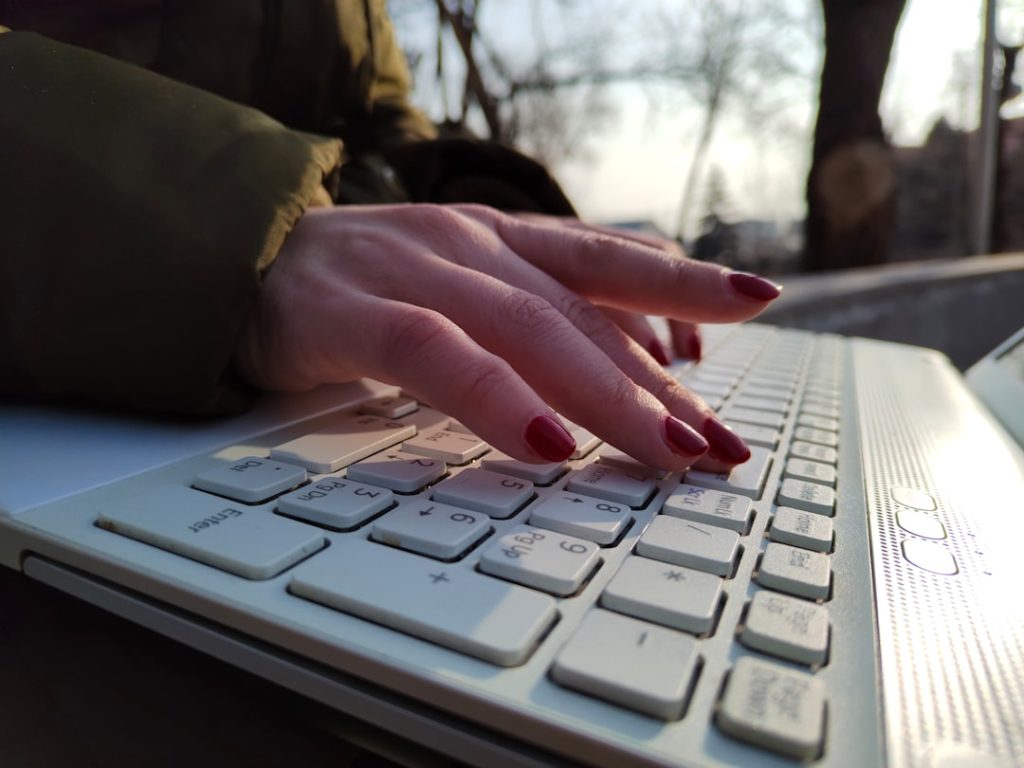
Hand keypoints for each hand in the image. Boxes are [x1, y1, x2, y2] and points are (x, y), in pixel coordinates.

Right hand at [233, 203, 780, 471]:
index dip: (683, 279)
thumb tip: (624, 366)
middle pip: (584, 312)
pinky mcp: (353, 312)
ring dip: (606, 393)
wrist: (242, 262)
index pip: (607, 256)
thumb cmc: (365, 290)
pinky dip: (494, 396)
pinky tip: (544, 441)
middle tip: (719, 443)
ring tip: (667, 450)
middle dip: (660, 381)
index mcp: (499, 241)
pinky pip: (434, 352)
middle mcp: (469, 245)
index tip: (756, 303)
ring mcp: (413, 271)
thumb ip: (531, 321)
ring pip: (528, 329)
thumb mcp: (459, 293)